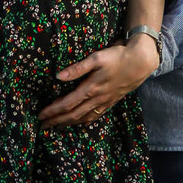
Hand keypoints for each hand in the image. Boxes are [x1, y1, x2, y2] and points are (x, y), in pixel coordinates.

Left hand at [38, 35, 159, 128]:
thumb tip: (58, 76)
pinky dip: (85, 121)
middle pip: (73, 115)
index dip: (53, 111)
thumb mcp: (96, 58)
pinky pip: (96, 116)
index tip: (41, 115)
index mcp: (91, 88)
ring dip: (69, 123)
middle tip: (43, 125)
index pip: (67, 104)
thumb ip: (77, 68)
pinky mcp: (112, 101)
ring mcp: (105, 102)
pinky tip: (81, 123)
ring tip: (57, 126)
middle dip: (57, 121)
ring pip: (84, 118)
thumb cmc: (118, 57)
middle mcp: (97, 98)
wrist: (141, 62)